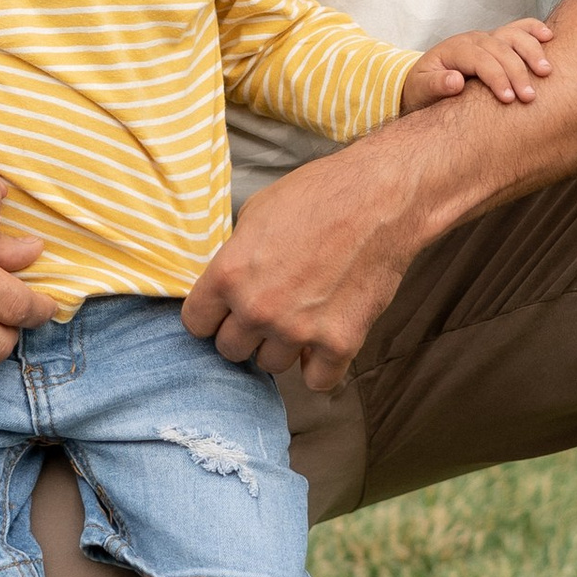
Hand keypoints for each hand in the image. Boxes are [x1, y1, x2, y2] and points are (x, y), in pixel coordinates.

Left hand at [180, 131, 420, 395]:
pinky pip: (317, 381)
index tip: (224, 311)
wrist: (380, 199)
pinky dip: (320, 365)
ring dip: (282, 347)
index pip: (196, 324)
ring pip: (271, 365)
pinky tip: (324, 341)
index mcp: (230, 274)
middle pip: (229, 350)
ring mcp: (299, 330)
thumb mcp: (256, 214)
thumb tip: (227, 285)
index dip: (211, 316)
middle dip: (245, 332)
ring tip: (300, 318)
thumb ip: (236, 258)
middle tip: (267, 311)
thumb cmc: (319, 195)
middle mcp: (258, 308)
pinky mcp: (340, 343)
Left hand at [401, 16, 553, 111]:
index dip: (495, 77)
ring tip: (546, 72)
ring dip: (531, 51)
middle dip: (516, 71)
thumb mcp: (421, 90)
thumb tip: (455, 81)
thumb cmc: (423, 89)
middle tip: (529, 96)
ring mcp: (488, 38)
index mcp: (453, 50)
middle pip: (499, 48)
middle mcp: (473, 39)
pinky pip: (519, 29)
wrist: (425, 81)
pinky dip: (534, 30)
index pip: (479, 59)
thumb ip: (435, 84)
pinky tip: (549, 37)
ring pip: (513, 35)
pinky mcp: (500, 41)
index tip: (508, 99)